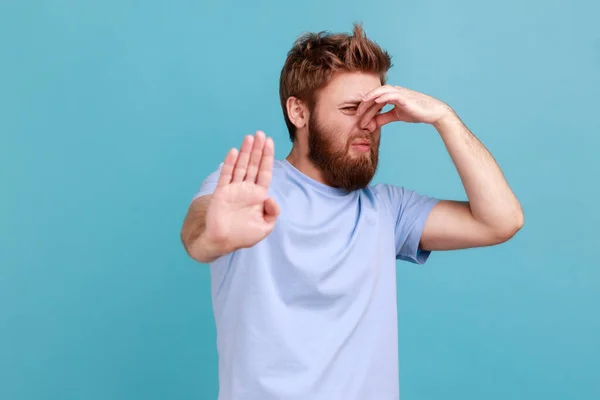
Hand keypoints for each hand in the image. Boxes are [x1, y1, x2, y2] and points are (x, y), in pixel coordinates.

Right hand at [204, 131, 279, 251]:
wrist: (222, 242)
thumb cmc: (244, 236)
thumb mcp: (265, 227)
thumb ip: (272, 212)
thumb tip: (270, 197)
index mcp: (258, 195)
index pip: (264, 172)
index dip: (267, 157)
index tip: (270, 142)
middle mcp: (246, 189)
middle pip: (253, 165)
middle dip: (257, 149)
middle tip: (260, 134)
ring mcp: (234, 189)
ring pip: (241, 166)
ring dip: (245, 152)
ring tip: (249, 137)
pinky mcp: (221, 192)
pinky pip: (226, 175)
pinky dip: (230, 164)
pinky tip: (234, 152)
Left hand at [356, 85, 453, 127]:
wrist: (433, 112)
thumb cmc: (416, 112)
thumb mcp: (396, 116)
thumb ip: (383, 118)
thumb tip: (371, 124)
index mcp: (392, 95)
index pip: (375, 100)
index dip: (366, 108)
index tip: (358, 117)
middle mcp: (394, 91)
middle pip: (375, 95)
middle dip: (364, 105)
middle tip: (355, 115)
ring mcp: (399, 92)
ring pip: (380, 93)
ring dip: (369, 100)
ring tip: (361, 108)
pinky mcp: (404, 97)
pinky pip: (389, 94)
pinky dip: (380, 97)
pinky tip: (374, 102)